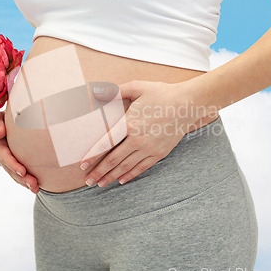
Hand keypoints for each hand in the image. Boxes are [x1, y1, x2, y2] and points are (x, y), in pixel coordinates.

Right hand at [0, 111, 39, 193]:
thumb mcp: (10, 110)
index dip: (7, 154)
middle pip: (4, 160)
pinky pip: (16, 173)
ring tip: (34, 186)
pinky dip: (25, 181)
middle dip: (15, 169)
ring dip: (22, 180)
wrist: (23, 115)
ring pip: (11, 170)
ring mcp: (2, 154)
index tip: (19, 166)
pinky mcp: (10, 161)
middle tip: (27, 176)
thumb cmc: (18, 110)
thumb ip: (2, 120)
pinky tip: (35, 188)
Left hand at [79, 80, 208, 187]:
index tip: (82, 165)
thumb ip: (115, 91)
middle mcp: (138, 139)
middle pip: (114, 159)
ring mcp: (149, 148)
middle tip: (88, 181)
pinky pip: (142, 167)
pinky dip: (130, 175)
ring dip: (111, 176)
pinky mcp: (159, 153)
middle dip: (99, 171)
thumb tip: (94, 91)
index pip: (106, 143)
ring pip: (126, 166)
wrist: (187, 104)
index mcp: (130, 123)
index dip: (93, 155)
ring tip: (100, 184)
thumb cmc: (161, 93)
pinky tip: (121, 180)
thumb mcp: (138, 87)